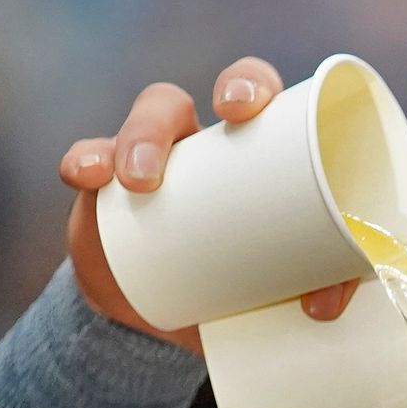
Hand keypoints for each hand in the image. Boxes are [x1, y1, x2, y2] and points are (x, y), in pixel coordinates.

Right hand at [57, 57, 357, 352]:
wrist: (180, 323)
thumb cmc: (248, 284)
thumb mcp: (290, 282)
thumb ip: (322, 285)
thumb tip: (321, 305)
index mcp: (244, 146)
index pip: (245, 90)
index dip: (246, 84)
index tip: (243, 107)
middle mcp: (189, 145)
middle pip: (171, 104)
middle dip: (171, 115)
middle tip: (160, 160)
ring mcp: (143, 165)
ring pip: (133, 129)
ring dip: (135, 141)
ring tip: (138, 182)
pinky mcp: (105, 196)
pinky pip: (87, 161)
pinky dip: (84, 161)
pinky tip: (87, 175)